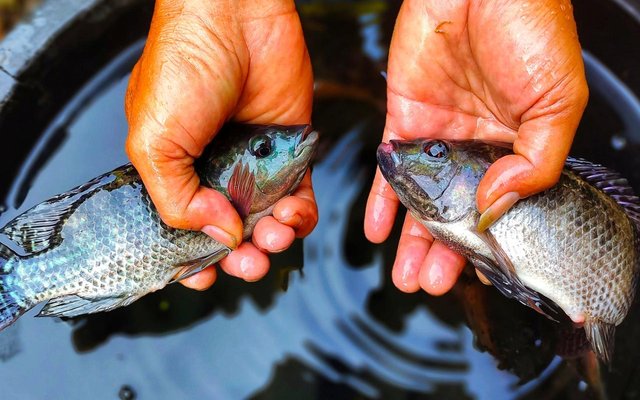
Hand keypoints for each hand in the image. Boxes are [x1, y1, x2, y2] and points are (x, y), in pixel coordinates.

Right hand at [125, 0, 315, 289]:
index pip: (182, 232)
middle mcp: (214, 173)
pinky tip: (293, 215)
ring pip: (267, 223)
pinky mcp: (290, 151)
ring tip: (272, 235)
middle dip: (239, 259)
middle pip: (229, 236)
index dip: (192, 262)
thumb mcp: (154, 141)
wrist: (233, 17)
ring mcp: (254, 164)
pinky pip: (300, 198)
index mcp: (174, 174)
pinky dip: (301, 217)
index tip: (203, 277)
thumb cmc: (182, 67)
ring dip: (272, 241)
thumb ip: (175, 199)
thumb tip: (218, 234)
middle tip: (247, 263)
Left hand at [365, 0, 587, 294]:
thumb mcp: (558, 100)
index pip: (499, 208)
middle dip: (441, 252)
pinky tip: (377, 230)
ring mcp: (438, 134)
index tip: (473, 272)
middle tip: (427, 284)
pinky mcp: (404, 116)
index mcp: (516, 147)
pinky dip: (381, 199)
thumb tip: (499, 204)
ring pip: (421, 198)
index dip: (486, 243)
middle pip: (455, 212)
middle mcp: (475, 146)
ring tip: (405, 275)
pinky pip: (390, 167)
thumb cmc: (531, 26)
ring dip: (412, 239)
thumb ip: (536, 160)